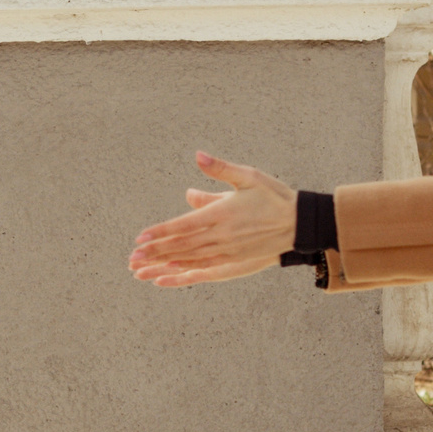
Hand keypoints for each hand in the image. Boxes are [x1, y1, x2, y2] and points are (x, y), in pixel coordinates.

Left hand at [128, 152, 297, 287]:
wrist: (299, 222)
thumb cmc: (273, 196)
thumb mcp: (248, 176)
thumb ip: (220, 169)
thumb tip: (198, 156)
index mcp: (222, 214)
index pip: (184, 225)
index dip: (161, 232)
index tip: (140, 237)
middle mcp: (222, 235)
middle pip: (182, 245)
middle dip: (156, 251)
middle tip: (132, 257)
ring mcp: (228, 251)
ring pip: (190, 259)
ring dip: (164, 263)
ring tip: (142, 269)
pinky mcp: (235, 261)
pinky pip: (204, 269)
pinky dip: (184, 272)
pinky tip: (168, 276)